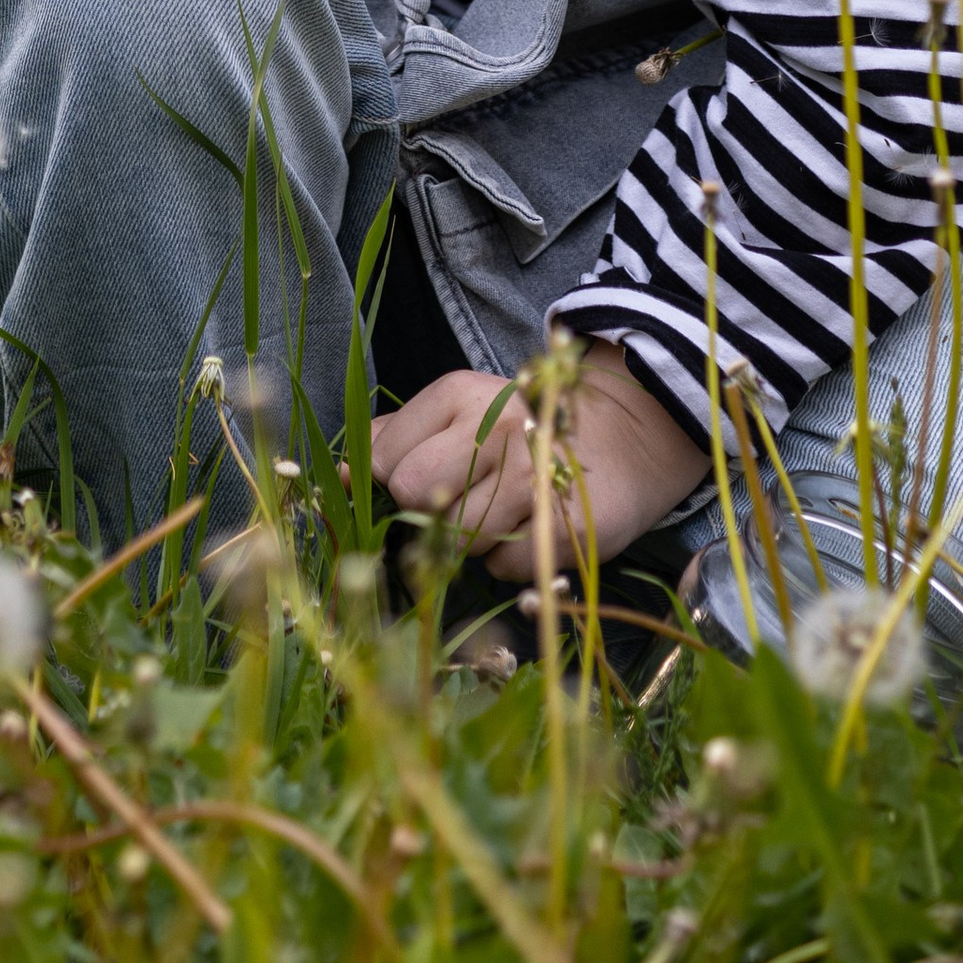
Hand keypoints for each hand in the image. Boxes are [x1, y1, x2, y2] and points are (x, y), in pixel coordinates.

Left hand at [368, 346, 709, 583]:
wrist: (624, 437)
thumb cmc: (523, 430)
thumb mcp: (460, 411)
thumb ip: (398, 436)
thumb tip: (338, 473)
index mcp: (457, 395)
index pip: (386, 460)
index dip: (398, 481)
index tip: (430, 477)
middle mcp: (490, 429)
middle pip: (415, 495)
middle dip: (430, 511)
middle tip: (466, 498)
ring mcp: (528, 477)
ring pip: (457, 537)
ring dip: (473, 539)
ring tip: (505, 510)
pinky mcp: (559, 525)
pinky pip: (502, 567)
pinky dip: (511, 560)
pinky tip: (533, 529)